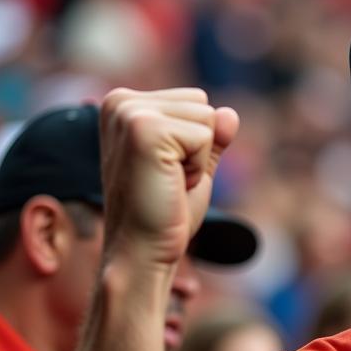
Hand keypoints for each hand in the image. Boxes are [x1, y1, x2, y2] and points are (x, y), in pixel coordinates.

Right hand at [99, 88, 238, 269]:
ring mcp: (128, 112)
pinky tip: (171, 185)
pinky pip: (205, 136)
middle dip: (199, 149)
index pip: (196, 101)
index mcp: (124, 104)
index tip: (167, 171)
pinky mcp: (143, 128)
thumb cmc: (165, 212)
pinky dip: (198, 168)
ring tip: (168, 182)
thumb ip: (211, 138)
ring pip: (207, 118)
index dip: (195, 144)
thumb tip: (230, 113)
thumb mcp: (194, 166)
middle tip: (169, 180)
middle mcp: (120, 101)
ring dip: (199, 159)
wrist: (142, 250)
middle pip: (203, 106)